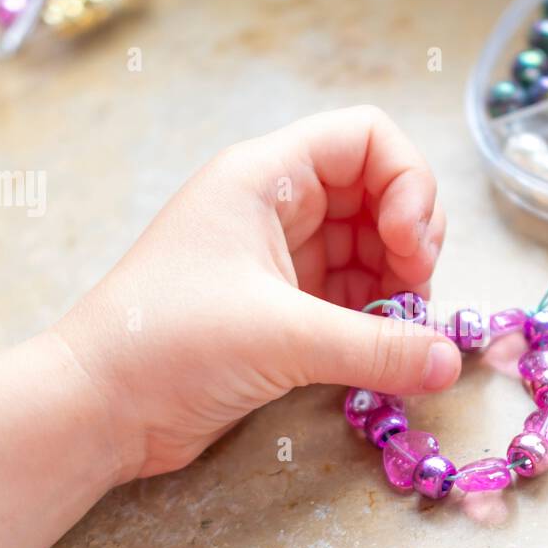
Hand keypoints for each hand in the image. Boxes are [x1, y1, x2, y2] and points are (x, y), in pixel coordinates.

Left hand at [53, 106, 462, 480]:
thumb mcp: (282, 338)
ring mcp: (280, 258)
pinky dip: (379, 320)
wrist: (96, 409)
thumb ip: (378, 348)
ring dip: (400, 286)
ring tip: (403, 333)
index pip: (367, 138)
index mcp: (266, 177)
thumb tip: (452, 363)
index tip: (410, 247)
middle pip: (380, 193)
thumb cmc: (166, 344)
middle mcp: (278, 207)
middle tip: (414, 296)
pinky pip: (352, 298)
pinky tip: (387, 352)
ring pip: (372, 250)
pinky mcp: (281, 310)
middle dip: (413, 240)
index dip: (408, 183)